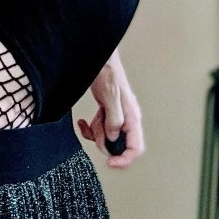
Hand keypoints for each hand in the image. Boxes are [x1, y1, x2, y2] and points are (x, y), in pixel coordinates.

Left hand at [77, 48, 144, 169]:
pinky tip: (82, 123)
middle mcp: (127, 118)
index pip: (136, 147)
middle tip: (95, 131)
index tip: (109, 162)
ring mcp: (117, 115)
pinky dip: (90, 128)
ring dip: (96, 133)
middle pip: (120, 145)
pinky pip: (100, 128)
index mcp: (132, 116)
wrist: (98, 55)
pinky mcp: (107, 112)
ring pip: (108, 137)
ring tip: (89, 122)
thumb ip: (114, 119)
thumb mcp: (109, 95)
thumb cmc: (106, 70)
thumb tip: (114, 138)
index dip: (124, 159)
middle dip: (104, 142)